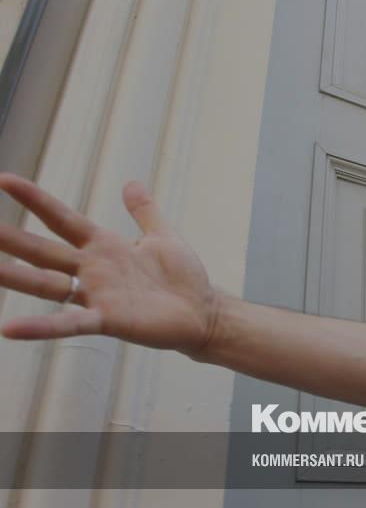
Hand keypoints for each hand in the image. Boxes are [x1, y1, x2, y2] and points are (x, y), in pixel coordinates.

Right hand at [0, 172, 220, 355]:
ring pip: (47, 284)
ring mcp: (98, 295)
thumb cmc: (182, 278)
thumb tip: (131, 182)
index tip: (4, 179)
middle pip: (42, 250)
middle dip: (9, 239)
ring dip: (14, 277)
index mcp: (104, 247)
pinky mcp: (109, 319)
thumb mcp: (163, 236)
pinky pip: (70, 322)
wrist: (204, 313)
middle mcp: (93, 270)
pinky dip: (42, 326)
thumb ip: (144, 211)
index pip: (62, 219)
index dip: (36, 200)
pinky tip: (10, 328)